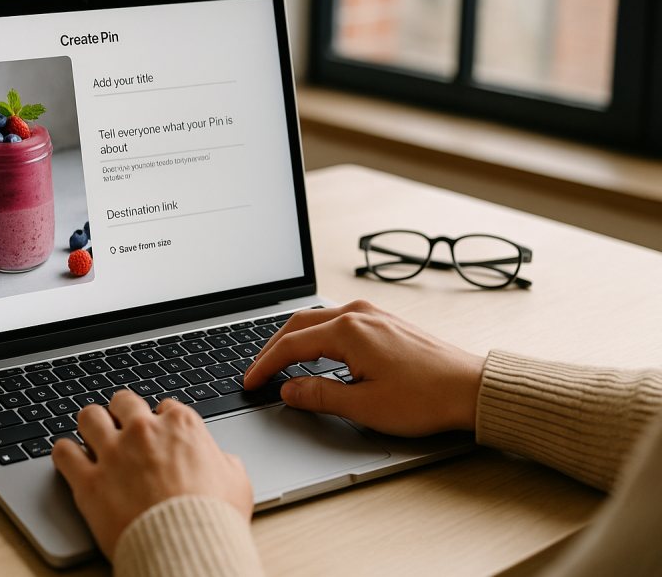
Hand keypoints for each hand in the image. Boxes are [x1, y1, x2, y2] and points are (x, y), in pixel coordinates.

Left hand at [51, 390, 252, 559]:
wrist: (188, 548)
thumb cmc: (214, 518)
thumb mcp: (237, 483)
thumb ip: (224, 463)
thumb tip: (222, 462)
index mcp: (181, 425)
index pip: (164, 406)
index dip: (160, 420)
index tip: (158, 432)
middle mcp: (144, 431)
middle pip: (123, 401)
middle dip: (122, 412)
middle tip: (122, 427)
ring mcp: (113, 453)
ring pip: (89, 417)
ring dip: (91, 425)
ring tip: (92, 436)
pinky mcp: (89, 481)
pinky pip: (64, 452)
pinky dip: (65, 453)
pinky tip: (70, 458)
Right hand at [243, 300, 483, 436]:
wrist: (471, 389)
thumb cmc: (426, 398)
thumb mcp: (364, 406)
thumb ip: (318, 395)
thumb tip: (288, 390)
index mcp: (348, 331)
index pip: (291, 345)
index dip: (265, 365)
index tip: (250, 382)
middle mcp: (358, 315)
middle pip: (299, 324)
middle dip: (272, 348)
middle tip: (257, 371)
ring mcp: (372, 315)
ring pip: (317, 319)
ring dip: (293, 339)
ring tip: (278, 361)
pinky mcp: (383, 321)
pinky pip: (336, 321)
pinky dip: (315, 335)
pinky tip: (314, 351)